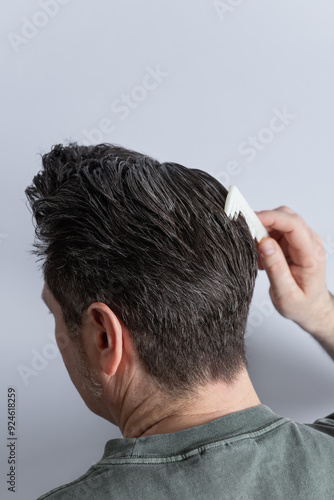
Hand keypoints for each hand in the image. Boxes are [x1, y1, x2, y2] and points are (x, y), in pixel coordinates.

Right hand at [256, 206, 333, 340]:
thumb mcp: (286, 294)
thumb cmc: (302, 305)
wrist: (313, 309)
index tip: (251, 220)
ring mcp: (302, 242)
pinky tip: (262, 257)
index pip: (293, 225)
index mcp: (311, 255)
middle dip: (264, 221)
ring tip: (257, 255)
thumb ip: (276, 268)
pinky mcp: (294, 243)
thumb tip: (265, 243)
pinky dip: (264, 238)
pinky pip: (277, 230)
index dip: (271, 218)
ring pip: (280, 221)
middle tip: (247, 236)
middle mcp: (310, 243)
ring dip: (263, 231)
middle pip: (287, 217)